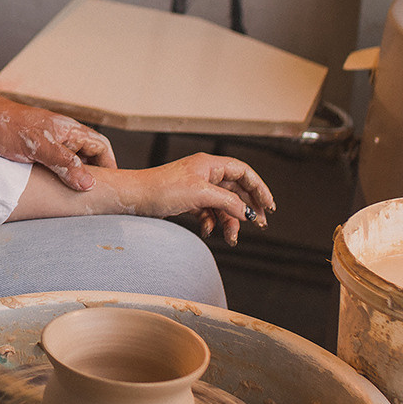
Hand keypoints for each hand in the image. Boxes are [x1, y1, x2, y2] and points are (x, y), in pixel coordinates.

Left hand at [0, 97, 116, 190]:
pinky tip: (48, 194)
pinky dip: (52, 181)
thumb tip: (89, 183)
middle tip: (91, 200)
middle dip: (90, 177)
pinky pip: (48, 169)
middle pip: (86, 157)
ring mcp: (44, 145)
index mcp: (68, 130)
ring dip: (69, 181)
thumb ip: (64, 164)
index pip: (100, 146)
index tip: (111, 186)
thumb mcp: (38, 146)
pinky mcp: (29, 153)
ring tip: (71, 201)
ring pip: (66, 165)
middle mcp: (59, 137)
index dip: (109, 165)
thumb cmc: (4, 125)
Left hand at [118, 152, 274, 246]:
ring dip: (229, 221)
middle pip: (236, 190)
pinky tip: (208, 231)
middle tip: (258, 225)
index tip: (269, 207)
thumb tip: (248, 212)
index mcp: (210, 164)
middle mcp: (205, 173)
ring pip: (222, 205)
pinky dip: (211, 223)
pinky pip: (208, 212)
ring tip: (231, 238)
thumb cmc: (161, 189)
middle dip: (246, 209)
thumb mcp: (200, 194)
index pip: (244, 172)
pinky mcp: (187, 201)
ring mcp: (196, 188)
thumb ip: (228, 202)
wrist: (133, 199)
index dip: (259, 188)